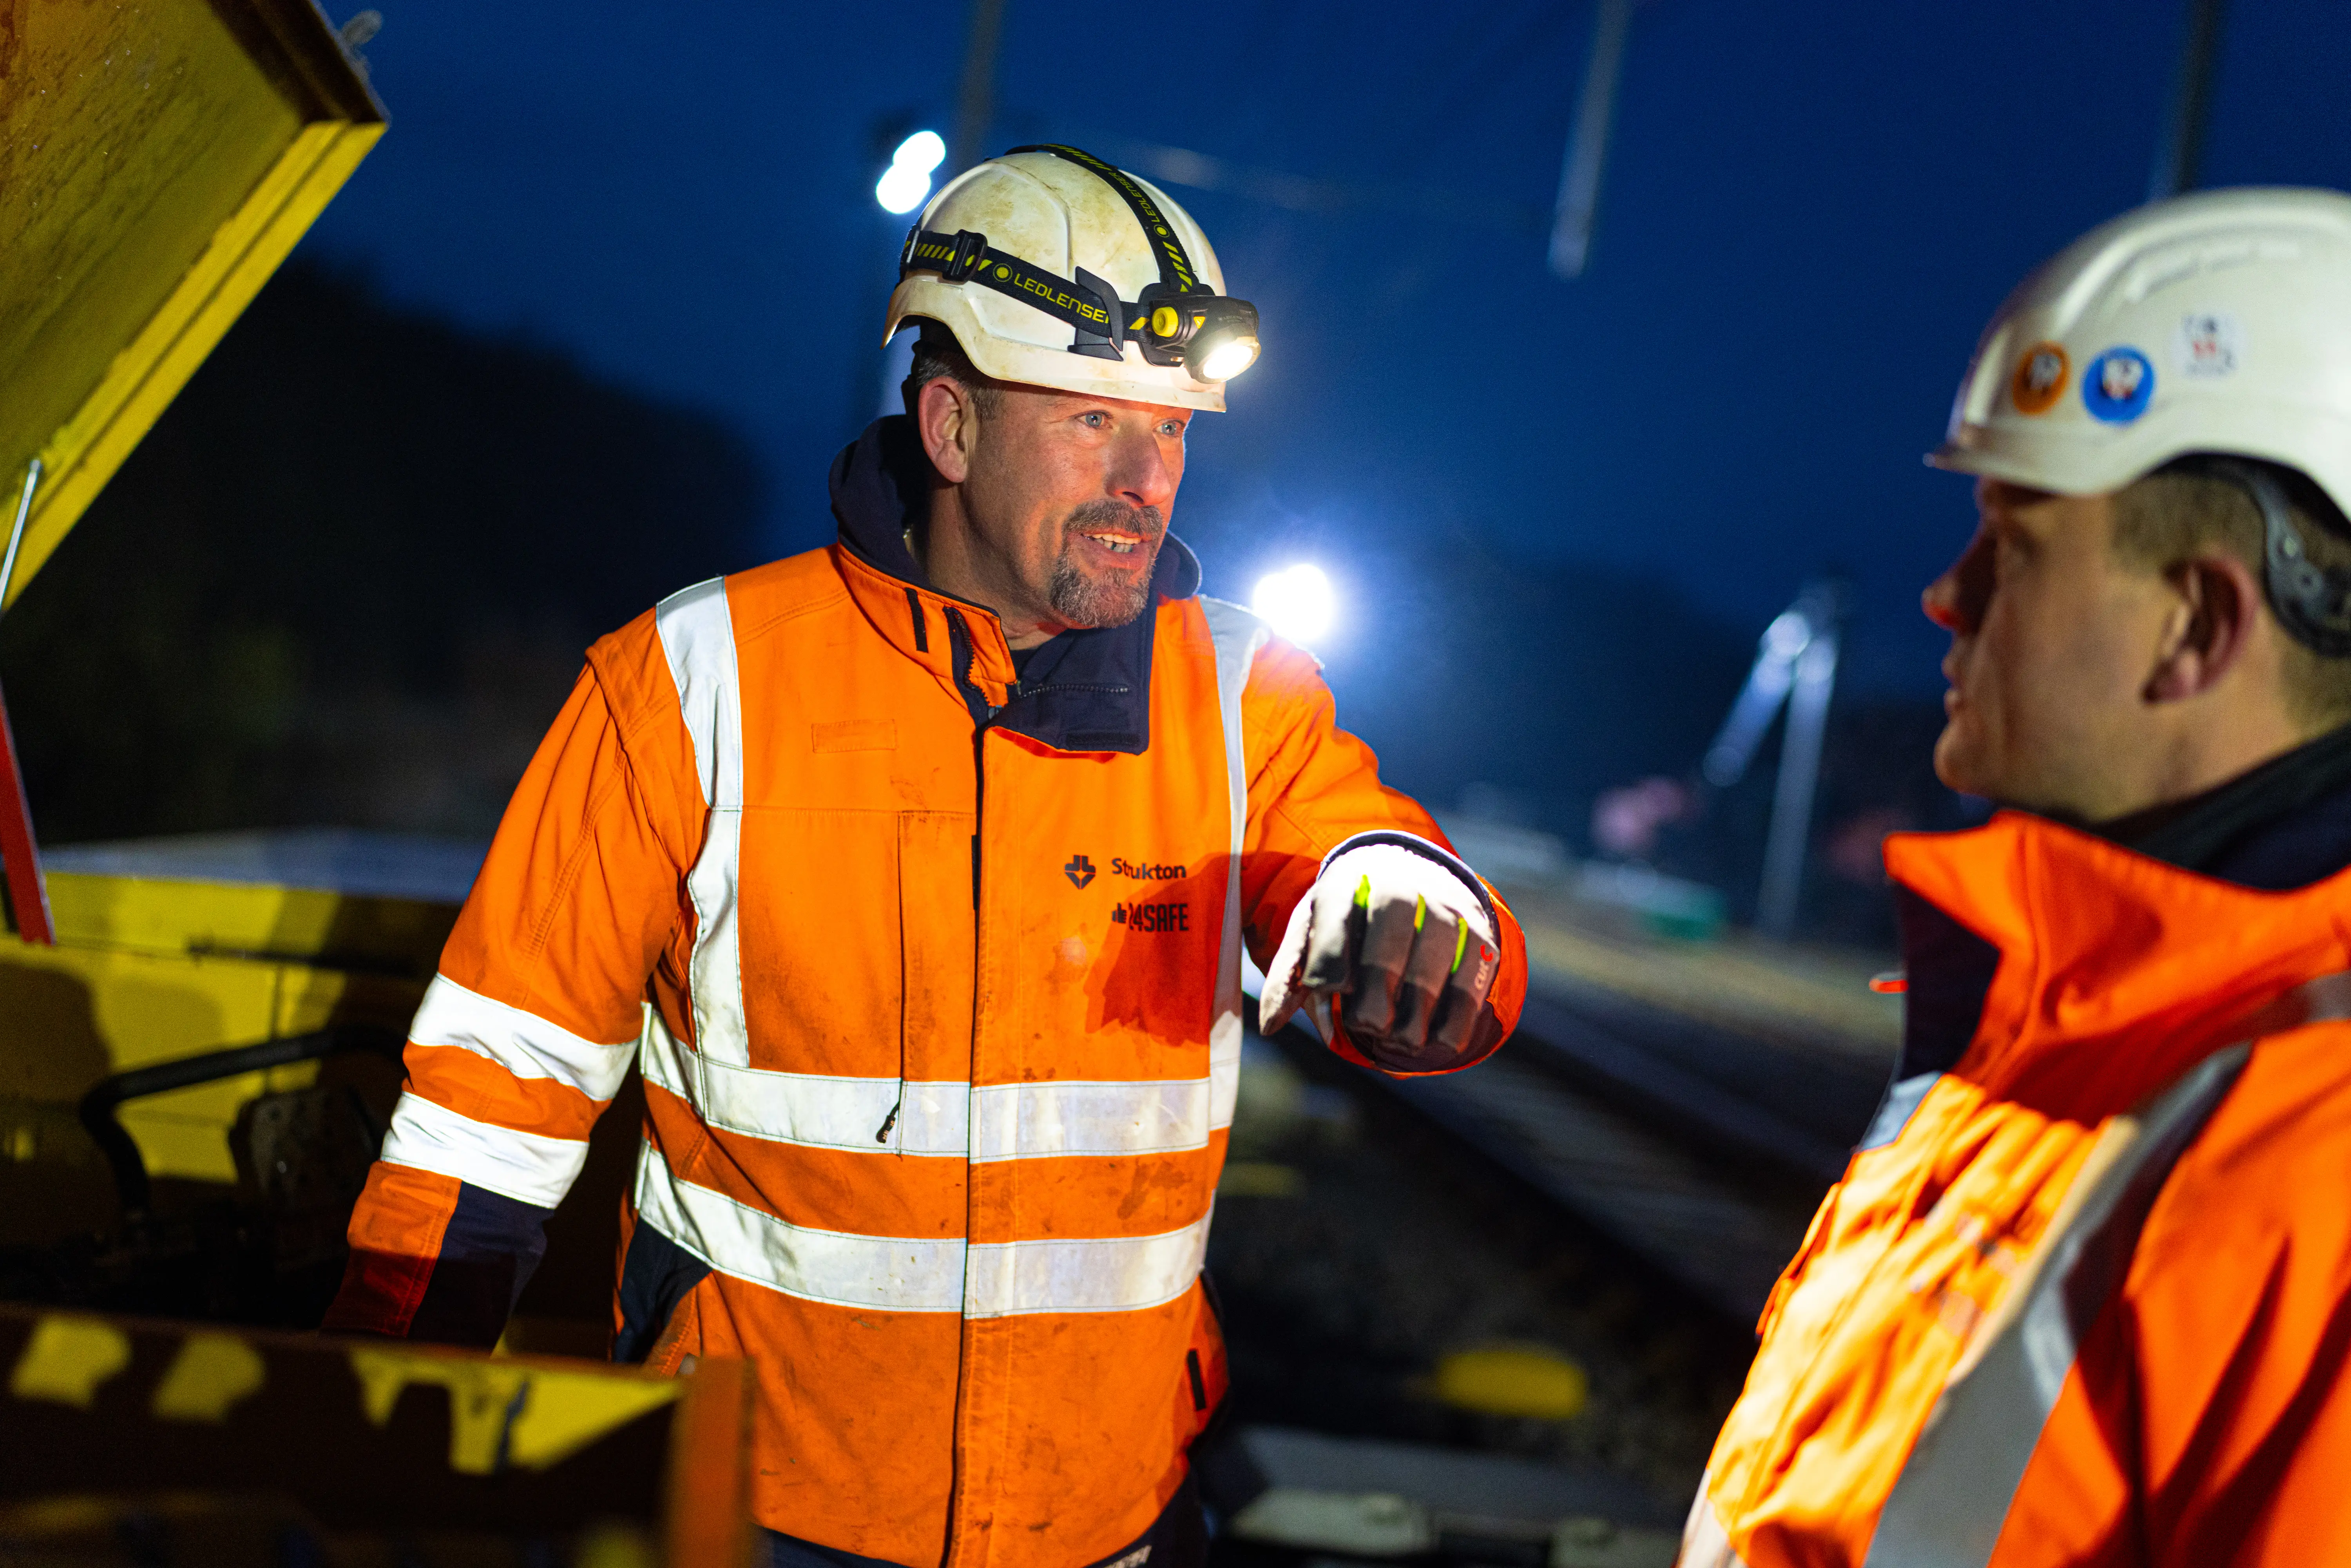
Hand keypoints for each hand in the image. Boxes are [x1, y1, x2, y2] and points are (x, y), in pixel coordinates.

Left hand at [1259, 843, 1500, 1069]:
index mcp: (1348, 882)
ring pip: (1432, 969)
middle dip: (1375, 997)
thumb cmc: (1349, 919)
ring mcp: (1445, 910)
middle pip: (1389, 943)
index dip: (1331, 958)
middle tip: (1365, 1025)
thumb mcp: (1312, 933)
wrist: (1411, 877)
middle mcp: (1401, 887)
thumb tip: (1270, 1026)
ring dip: (1412, 1018)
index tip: (1328, 990)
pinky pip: (1469, 987)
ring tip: (1394, 1041)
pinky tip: (1433, 1042)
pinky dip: (1452, 1024)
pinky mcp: (1478, 936)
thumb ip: (1289, 977)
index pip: (1338, 916)